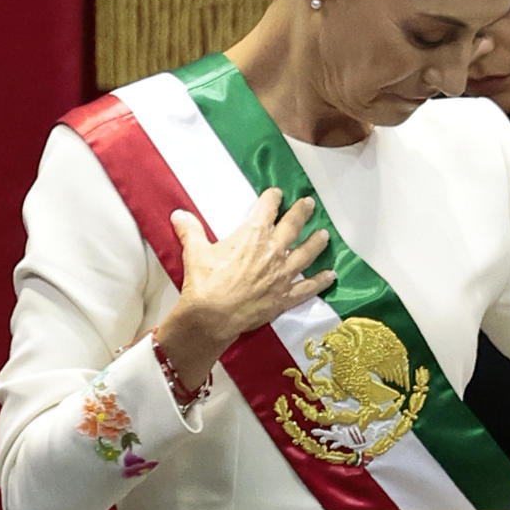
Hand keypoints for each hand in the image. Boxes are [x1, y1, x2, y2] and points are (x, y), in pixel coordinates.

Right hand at [156, 189, 333, 381]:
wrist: (212, 316)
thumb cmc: (204, 283)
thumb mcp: (194, 251)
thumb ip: (190, 231)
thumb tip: (179, 215)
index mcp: (252, 235)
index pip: (267, 209)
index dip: (272, 199)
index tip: (276, 193)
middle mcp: (272, 251)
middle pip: (293, 226)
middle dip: (301, 213)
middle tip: (309, 204)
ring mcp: (282, 274)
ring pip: (306, 254)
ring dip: (316, 243)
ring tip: (324, 235)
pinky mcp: (285, 297)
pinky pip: (308, 288)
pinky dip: (320, 281)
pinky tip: (330, 276)